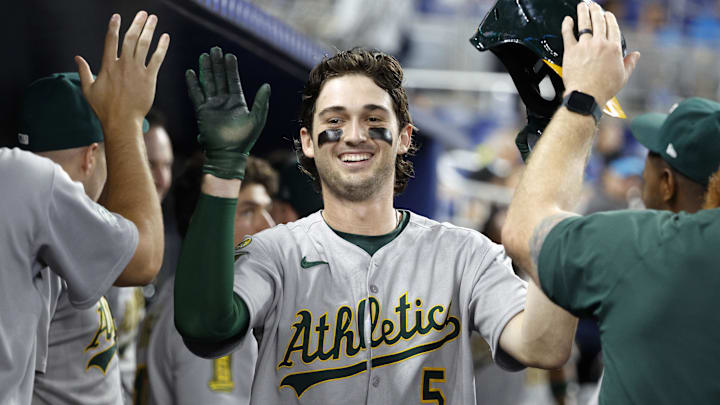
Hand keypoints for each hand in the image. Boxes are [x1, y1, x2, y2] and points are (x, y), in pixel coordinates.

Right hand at [75, 11, 169, 130]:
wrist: (122, 121)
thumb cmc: (104, 108)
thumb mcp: (88, 89)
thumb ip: (84, 71)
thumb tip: (77, 57)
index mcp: (108, 66)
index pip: (110, 40)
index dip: (113, 27)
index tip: (117, 16)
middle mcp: (123, 65)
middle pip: (131, 38)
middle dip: (137, 23)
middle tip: (142, 13)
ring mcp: (137, 71)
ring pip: (144, 44)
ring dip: (149, 29)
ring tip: (153, 19)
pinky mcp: (150, 78)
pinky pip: (157, 58)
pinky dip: (162, 46)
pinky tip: (165, 37)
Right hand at [186, 47, 270, 179]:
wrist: (227, 154)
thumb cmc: (244, 139)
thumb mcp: (256, 119)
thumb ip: (261, 102)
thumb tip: (266, 85)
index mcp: (238, 102)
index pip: (233, 81)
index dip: (231, 69)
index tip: (229, 56)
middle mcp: (224, 102)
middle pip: (219, 79)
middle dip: (217, 64)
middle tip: (215, 49)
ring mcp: (212, 106)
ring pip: (208, 83)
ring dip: (206, 70)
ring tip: (204, 56)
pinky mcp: (202, 112)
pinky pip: (196, 95)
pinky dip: (193, 84)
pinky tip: (191, 72)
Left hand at [560, 2, 639, 105]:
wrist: (587, 95)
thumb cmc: (604, 89)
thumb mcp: (623, 76)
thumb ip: (630, 63)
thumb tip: (636, 55)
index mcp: (613, 48)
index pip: (612, 27)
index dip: (609, 18)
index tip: (607, 14)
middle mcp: (600, 44)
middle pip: (598, 21)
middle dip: (596, 10)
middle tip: (593, 5)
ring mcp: (585, 46)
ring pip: (584, 24)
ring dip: (583, 12)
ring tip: (582, 6)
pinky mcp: (571, 51)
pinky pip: (568, 34)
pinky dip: (567, 25)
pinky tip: (567, 20)